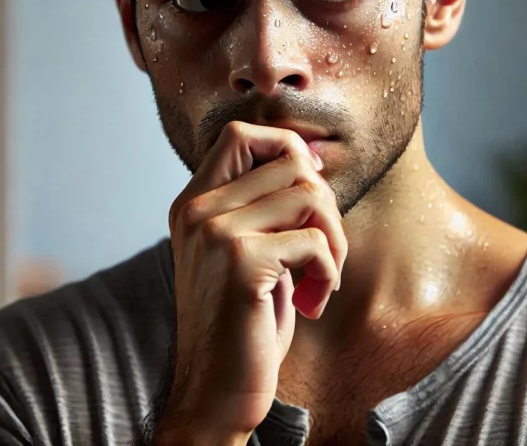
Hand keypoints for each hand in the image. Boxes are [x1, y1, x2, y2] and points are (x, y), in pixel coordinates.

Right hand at [158, 122, 347, 440]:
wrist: (214, 394)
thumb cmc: (241, 324)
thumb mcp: (246, 254)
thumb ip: (264, 207)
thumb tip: (311, 157)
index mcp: (193, 204)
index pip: (241, 133)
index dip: (287, 149)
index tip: (309, 195)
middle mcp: (197, 210)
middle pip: (289, 161)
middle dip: (325, 206)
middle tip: (323, 252)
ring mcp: (215, 233)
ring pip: (309, 195)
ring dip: (333, 241)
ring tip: (321, 279)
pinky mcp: (241, 263)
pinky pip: (315, 242)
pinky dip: (329, 272)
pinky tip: (313, 303)